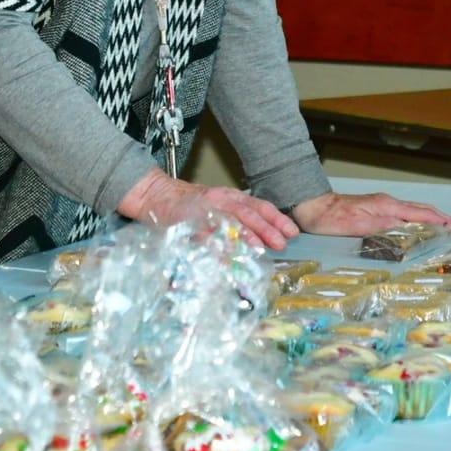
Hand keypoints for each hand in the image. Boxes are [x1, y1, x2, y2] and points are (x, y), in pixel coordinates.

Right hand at [119, 170, 297, 250]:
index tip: (292, 232)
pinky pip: (205, 230)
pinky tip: (226, 254)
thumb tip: (262, 243)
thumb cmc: (192, 207)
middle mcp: (222, 198)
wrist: (158, 196)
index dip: (277, 218)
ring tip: (258, 248)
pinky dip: (216, 241)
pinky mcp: (189, 217)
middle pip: (249, 212)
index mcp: (233, 197)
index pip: (260, 206)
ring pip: (230, 219)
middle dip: (266, 228)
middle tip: (280, 243)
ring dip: (246, 234)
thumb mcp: (220, 210)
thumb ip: (238, 224)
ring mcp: (206, 207)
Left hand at [289, 191, 450, 239]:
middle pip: (427, 212)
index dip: (446, 224)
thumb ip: (388, 226)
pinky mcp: (379, 211)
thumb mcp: (361, 225)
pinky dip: (423, 222)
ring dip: (438, 221)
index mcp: (390, 207)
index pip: (425, 215)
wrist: (315, 208)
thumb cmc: (334, 219)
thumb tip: (415, 228)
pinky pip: (408, 216)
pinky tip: (425, 228)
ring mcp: (385, 207)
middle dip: (448, 221)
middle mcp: (391, 204)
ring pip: (419, 213)